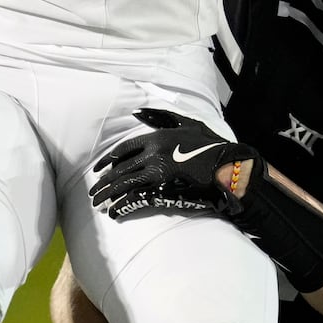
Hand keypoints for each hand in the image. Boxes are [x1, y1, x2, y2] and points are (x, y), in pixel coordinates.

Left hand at [89, 109, 256, 218]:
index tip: (98, 170)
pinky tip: (115, 211)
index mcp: (157, 138)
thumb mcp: (187, 124)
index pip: (123, 149)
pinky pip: (135, 198)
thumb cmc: (211, 146)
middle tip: (93, 193)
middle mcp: (153, 153)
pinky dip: (122, 205)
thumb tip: (138, 111)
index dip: (108, 161)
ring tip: (98, 204)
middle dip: (104, 182)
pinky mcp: (163, 189)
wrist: (229, 166)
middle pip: (120, 169)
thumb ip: (163, 117)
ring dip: (108, 195)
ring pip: (123, 184)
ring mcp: (157, 172)